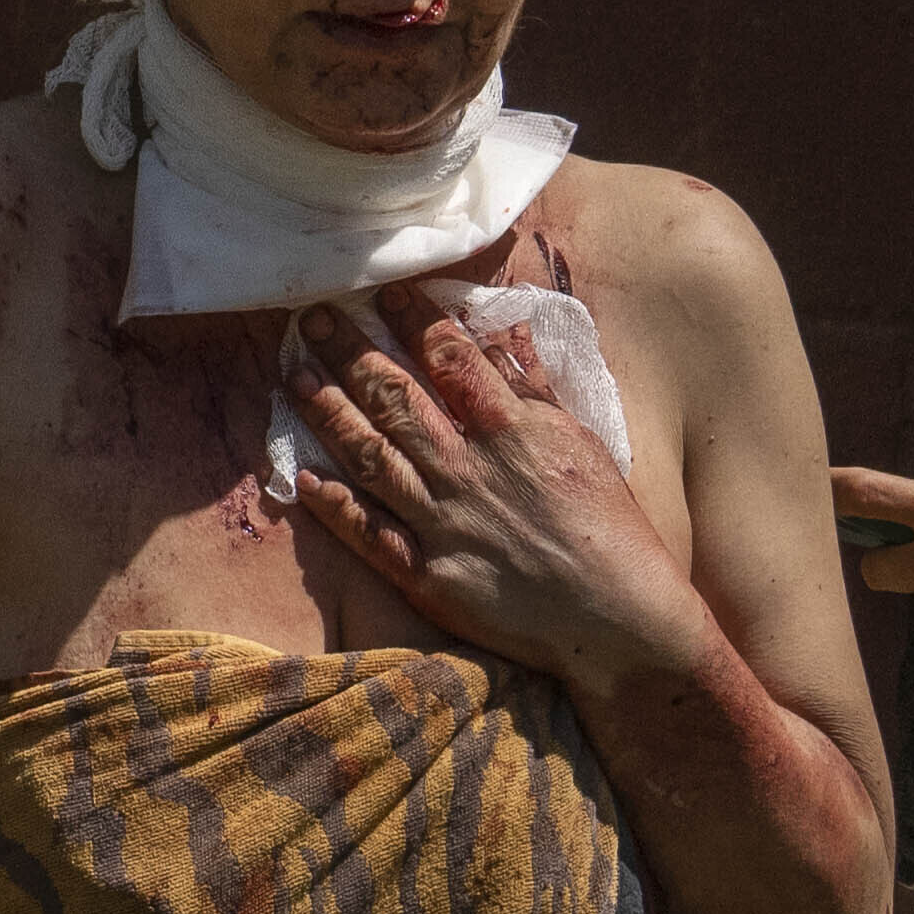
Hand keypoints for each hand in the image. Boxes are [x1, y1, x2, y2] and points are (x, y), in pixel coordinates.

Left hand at [282, 293, 683, 686]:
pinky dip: (335, 506)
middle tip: (312, 318)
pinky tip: (304, 475)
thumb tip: (506, 334)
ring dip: (329, 414)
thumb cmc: (611, 528)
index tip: (384, 292)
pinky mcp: (429, 580)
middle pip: (397, 400)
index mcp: (515, 432)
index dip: (414, 321)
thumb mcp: (584, 444)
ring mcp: (444, 526)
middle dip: (350, 353)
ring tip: (295, 376)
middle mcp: (471, 473)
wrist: (618, 622)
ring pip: (373, 457)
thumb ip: (537, 390)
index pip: (453, 361)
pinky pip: (369, 536)